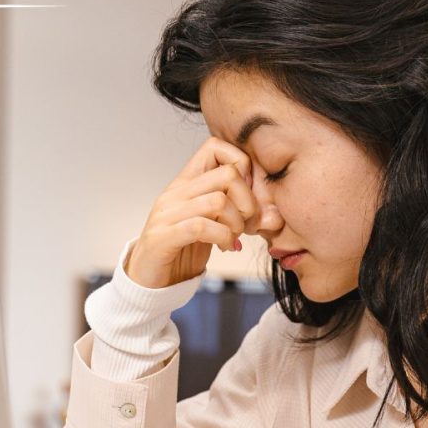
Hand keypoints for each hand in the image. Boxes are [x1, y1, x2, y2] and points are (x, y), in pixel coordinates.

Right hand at [125, 136, 258, 288]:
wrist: (150, 281)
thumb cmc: (184, 250)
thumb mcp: (217, 227)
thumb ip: (242, 217)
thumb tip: (276, 216)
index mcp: (187, 182)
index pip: (216, 147)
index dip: (243, 167)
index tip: (247, 196)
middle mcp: (176, 192)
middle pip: (227, 174)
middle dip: (248, 202)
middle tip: (248, 225)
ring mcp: (168, 213)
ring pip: (218, 201)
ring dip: (237, 224)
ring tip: (235, 238)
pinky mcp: (163, 237)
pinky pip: (202, 227)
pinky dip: (223, 238)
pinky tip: (226, 247)